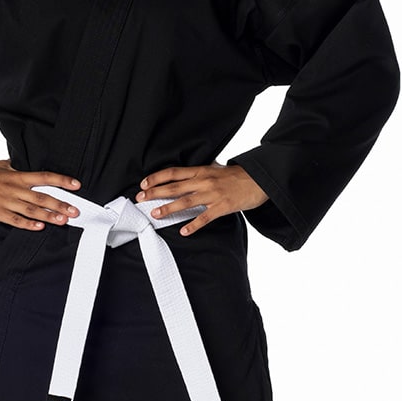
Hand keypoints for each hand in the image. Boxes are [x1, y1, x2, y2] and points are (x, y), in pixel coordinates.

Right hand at [0, 159, 82, 229]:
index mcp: (18, 176)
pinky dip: (27, 224)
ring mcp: (6, 201)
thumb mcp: (1, 165)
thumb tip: (26, 164)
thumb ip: (16, 167)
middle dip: (60, 204)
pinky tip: (39, 227)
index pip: (44, 177)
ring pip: (31, 210)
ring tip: (63, 221)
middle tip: (75, 211)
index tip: (76, 185)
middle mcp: (15, 188)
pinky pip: (15, 220)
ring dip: (48, 216)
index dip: (62, 181)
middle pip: (42, 197)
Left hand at [135, 162, 268, 236]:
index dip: (157, 178)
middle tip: (141, 199)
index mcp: (201, 170)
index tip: (143, 184)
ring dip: (169, 208)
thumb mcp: (216, 169)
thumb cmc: (237, 175)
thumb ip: (200, 173)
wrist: (260, 178)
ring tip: (155, 214)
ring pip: (186, 201)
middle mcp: (204, 180)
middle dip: (155, 192)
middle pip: (175, 186)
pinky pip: (205, 217)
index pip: (173, 172)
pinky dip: (193, 224)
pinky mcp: (223, 206)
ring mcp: (213, 194)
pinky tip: (184, 231)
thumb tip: (185, 176)